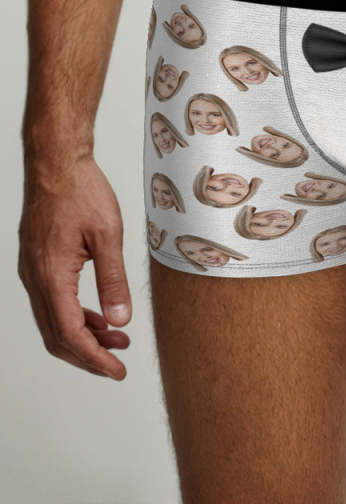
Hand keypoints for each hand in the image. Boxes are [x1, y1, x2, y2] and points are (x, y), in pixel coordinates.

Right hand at [18, 156, 130, 378]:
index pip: (70, 334)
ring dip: (84, 335)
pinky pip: (54, 302)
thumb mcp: (108, 236)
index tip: (116, 371)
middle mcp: (36, 279)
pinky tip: (100, 316)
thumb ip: (113, 281)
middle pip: (57, 335)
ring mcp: (34, 272)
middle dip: (88, 354)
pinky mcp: (39, 263)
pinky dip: (76, 315)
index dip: (94, 358)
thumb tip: (120, 320)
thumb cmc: (82, 193)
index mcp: (52, 277)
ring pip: (54, 320)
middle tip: (118, 363)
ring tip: (117, 339)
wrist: (57, 165)